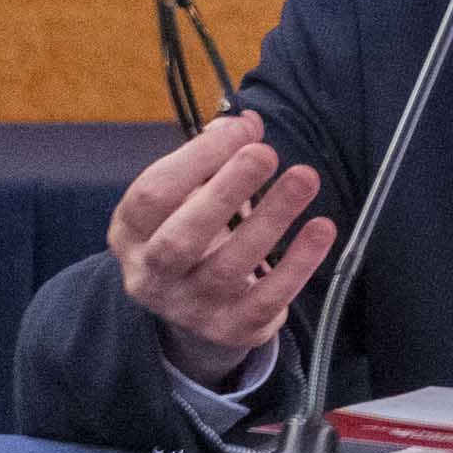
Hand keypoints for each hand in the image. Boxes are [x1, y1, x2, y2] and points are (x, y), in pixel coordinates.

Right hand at [113, 113, 334, 382]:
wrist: (193, 317)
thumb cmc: (191, 236)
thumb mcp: (185, 198)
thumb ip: (210, 159)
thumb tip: (246, 122)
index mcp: (130, 235)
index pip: (153, 194)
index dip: (196, 158)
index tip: (242, 129)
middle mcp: (151, 277)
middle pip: (181, 238)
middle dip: (224, 192)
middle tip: (264, 154)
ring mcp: (190, 309)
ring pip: (228, 268)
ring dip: (270, 219)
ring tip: (304, 177)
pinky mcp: (233, 330)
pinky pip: (267, 298)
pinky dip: (297, 264)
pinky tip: (322, 228)